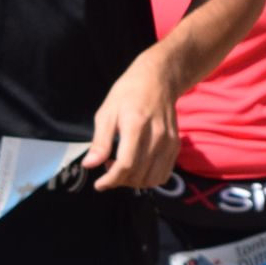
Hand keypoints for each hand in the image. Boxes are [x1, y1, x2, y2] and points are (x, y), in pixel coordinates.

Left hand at [85, 53, 182, 191]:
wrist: (158, 80)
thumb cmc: (128, 93)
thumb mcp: (106, 112)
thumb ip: (100, 141)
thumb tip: (89, 165)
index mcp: (136, 125)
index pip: (126, 164)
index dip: (111, 180)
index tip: (99, 185)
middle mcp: (156, 136)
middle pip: (138, 174)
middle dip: (119, 181)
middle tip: (108, 171)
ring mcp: (169, 142)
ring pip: (152, 178)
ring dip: (134, 182)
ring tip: (123, 171)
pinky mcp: (176, 145)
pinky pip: (164, 173)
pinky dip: (149, 178)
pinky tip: (138, 169)